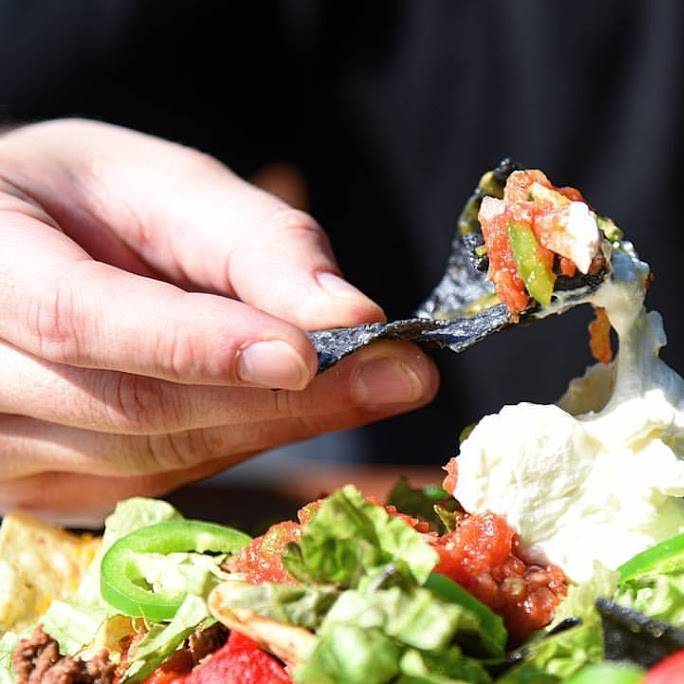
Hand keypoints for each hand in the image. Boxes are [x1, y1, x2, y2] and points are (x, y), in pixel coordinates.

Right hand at [0, 119, 437, 516]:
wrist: (12, 252)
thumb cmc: (81, 203)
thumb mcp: (161, 186)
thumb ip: (253, 241)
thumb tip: (354, 313)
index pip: (79, 318)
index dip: (196, 343)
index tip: (309, 352)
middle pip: (132, 408)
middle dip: (278, 400)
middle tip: (402, 375)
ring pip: (155, 458)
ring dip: (273, 424)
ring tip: (369, 381)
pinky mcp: (39, 491)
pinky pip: (157, 482)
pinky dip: (241, 443)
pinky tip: (294, 406)